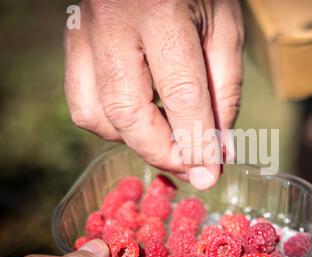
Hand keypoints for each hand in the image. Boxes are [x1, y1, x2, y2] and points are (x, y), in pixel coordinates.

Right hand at [64, 0, 243, 189]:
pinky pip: (82, 101)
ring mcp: (84, 32)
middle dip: (162, 152)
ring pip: (96, 113)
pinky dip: (112, 125)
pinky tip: (140, 121)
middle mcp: (112, 22)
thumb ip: (224, 93)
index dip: (196, 141)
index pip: (180, 93)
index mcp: (161, 11)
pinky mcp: (73, 42)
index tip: (209, 173)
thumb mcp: (226, 32)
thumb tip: (217, 152)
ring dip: (134, 141)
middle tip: (190, 168)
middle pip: (127, 111)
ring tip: (168, 141)